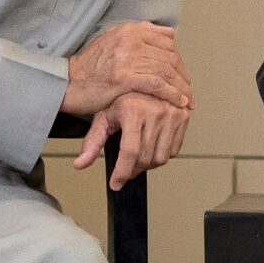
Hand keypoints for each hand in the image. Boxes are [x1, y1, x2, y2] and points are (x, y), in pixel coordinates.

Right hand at [65, 21, 190, 113]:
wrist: (67, 82)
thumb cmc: (91, 66)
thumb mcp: (113, 40)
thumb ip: (140, 33)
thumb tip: (170, 33)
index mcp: (130, 29)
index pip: (166, 43)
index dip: (179, 61)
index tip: (183, 76)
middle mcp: (130, 39)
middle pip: (169, 57)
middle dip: (182, 76)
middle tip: (188, 91)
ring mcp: (126, 57)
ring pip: (165, 71)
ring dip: (181, 87)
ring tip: (187, 100)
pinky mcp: (123, 77)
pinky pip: (156, 84)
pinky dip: (171, 94)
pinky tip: (178, 102)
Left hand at [73, 92, 189, 190]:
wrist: (144, 79)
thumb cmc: (122, 98)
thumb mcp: (104, 117)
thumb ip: (92, 142)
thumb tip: (80, 164)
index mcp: (134, 110)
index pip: (129, 152)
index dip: (122, 172)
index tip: (115, 183)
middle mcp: (156, 111)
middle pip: (145, 158)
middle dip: (133, 170)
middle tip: (125, 170)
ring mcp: (172, 113)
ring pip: (161, 158)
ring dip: (148, 165)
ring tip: (138, 158)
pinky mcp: (183, 116)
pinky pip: (174, 150)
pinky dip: (162, 155)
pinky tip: (152, 147)